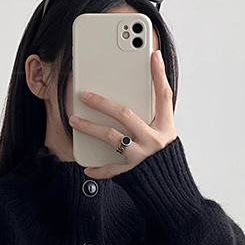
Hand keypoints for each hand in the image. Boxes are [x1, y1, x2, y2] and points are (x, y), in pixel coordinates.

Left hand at [68, 48, 177, 179]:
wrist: (170, 190)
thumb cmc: (164, 159)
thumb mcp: (165, 135)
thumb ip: (152, 117)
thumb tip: (136, 94)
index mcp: (166, 127)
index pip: (164, 95)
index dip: (159, 74)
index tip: (153, 54)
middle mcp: (155, 140)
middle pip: (125, 114)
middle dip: (102, 103)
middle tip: (84, 95)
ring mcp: (142, 157)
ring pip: (111, 138)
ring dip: (90, 128)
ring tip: (74, 120)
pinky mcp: (132, 173)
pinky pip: (110, 169)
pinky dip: (98, 169)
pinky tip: (86, 166)